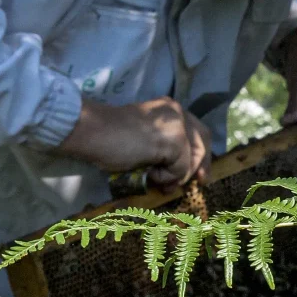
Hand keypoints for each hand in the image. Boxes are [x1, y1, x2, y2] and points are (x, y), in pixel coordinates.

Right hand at [58, 96, 211, 190]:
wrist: (94, 132)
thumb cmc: (110, 137)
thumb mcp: (146, 141)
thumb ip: (165, 149)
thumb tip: (181, 175)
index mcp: (171, 109)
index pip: (198, 131)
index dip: (202, 155)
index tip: (200, 176)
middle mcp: (178, 112)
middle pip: (202, 144)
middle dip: (198, 169)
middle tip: (191, 187)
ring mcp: (178, 126)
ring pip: (192, 161)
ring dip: (175, 176)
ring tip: (153, 177)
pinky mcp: (174, 142)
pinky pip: (180, 170)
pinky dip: (164, 178)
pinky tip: (147, 172)